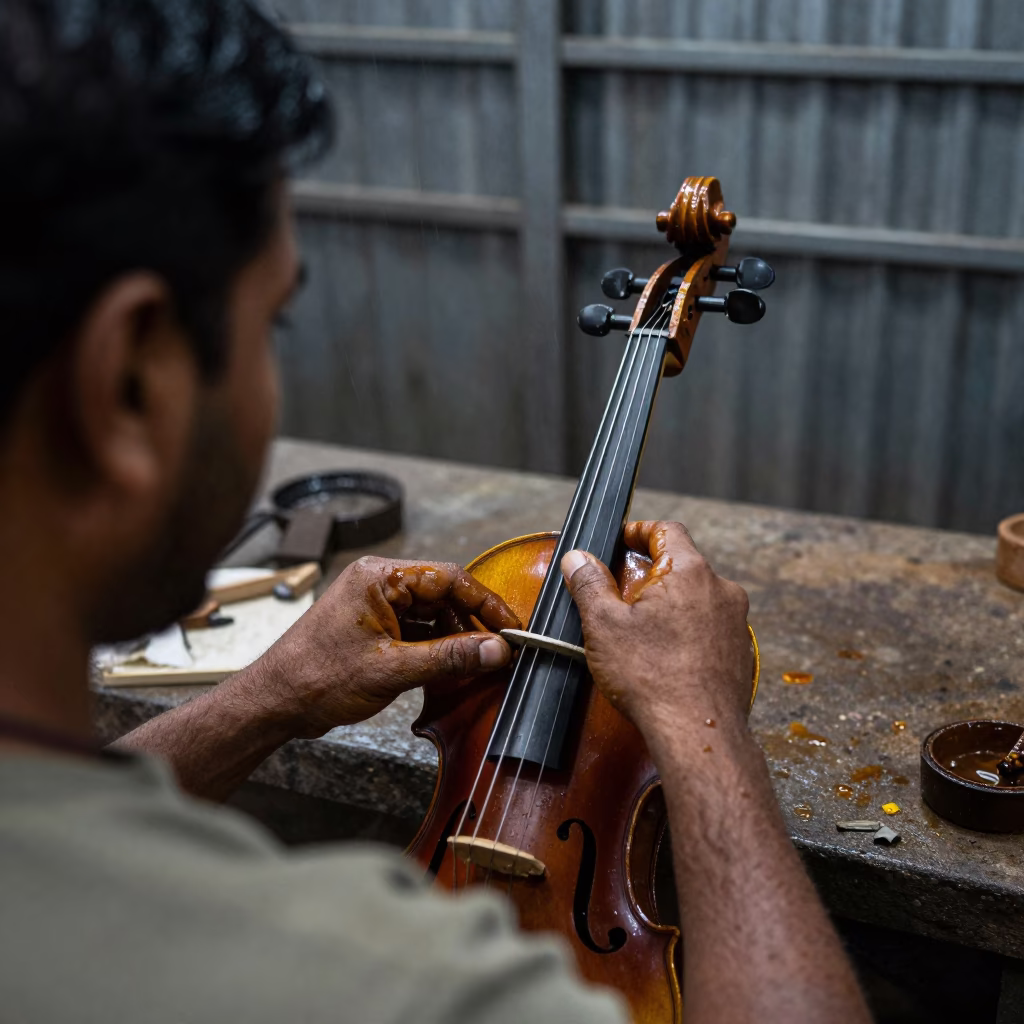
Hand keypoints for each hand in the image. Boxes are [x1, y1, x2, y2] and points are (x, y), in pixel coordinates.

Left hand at [247, 556, 520, 737]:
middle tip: (501, 650)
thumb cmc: (316, 678)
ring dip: (456, 638)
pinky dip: (436, 647)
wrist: (274, 703)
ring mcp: (375, 605)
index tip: (511, 627)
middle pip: (443, 594)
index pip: (448, 578)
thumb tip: (495, 650)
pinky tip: (452, 667)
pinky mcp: (374, 627)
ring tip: (479, 663)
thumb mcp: (392, 669)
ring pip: (432, 614)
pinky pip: (417, 629)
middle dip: (472, 623)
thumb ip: (449, 657)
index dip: (485, 603)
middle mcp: (378, 583)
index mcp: (379, 577)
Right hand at [560, 521, 751, 739]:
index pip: (667, 530)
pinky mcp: (740, 652)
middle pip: (684, 564)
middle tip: (624, 588)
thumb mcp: (605, 625)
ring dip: (671, 603)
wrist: (697, 732)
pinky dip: (688, 631)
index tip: (623, 540)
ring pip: (699, 597)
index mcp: (690, 572)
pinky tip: (666, 654)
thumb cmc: (652, 678)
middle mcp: (721, 590)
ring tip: (642, 627)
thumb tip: (577, 558)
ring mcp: (736, 623)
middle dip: (653, 572)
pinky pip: (711, 628)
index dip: (640, 531)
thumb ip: (589, 584)